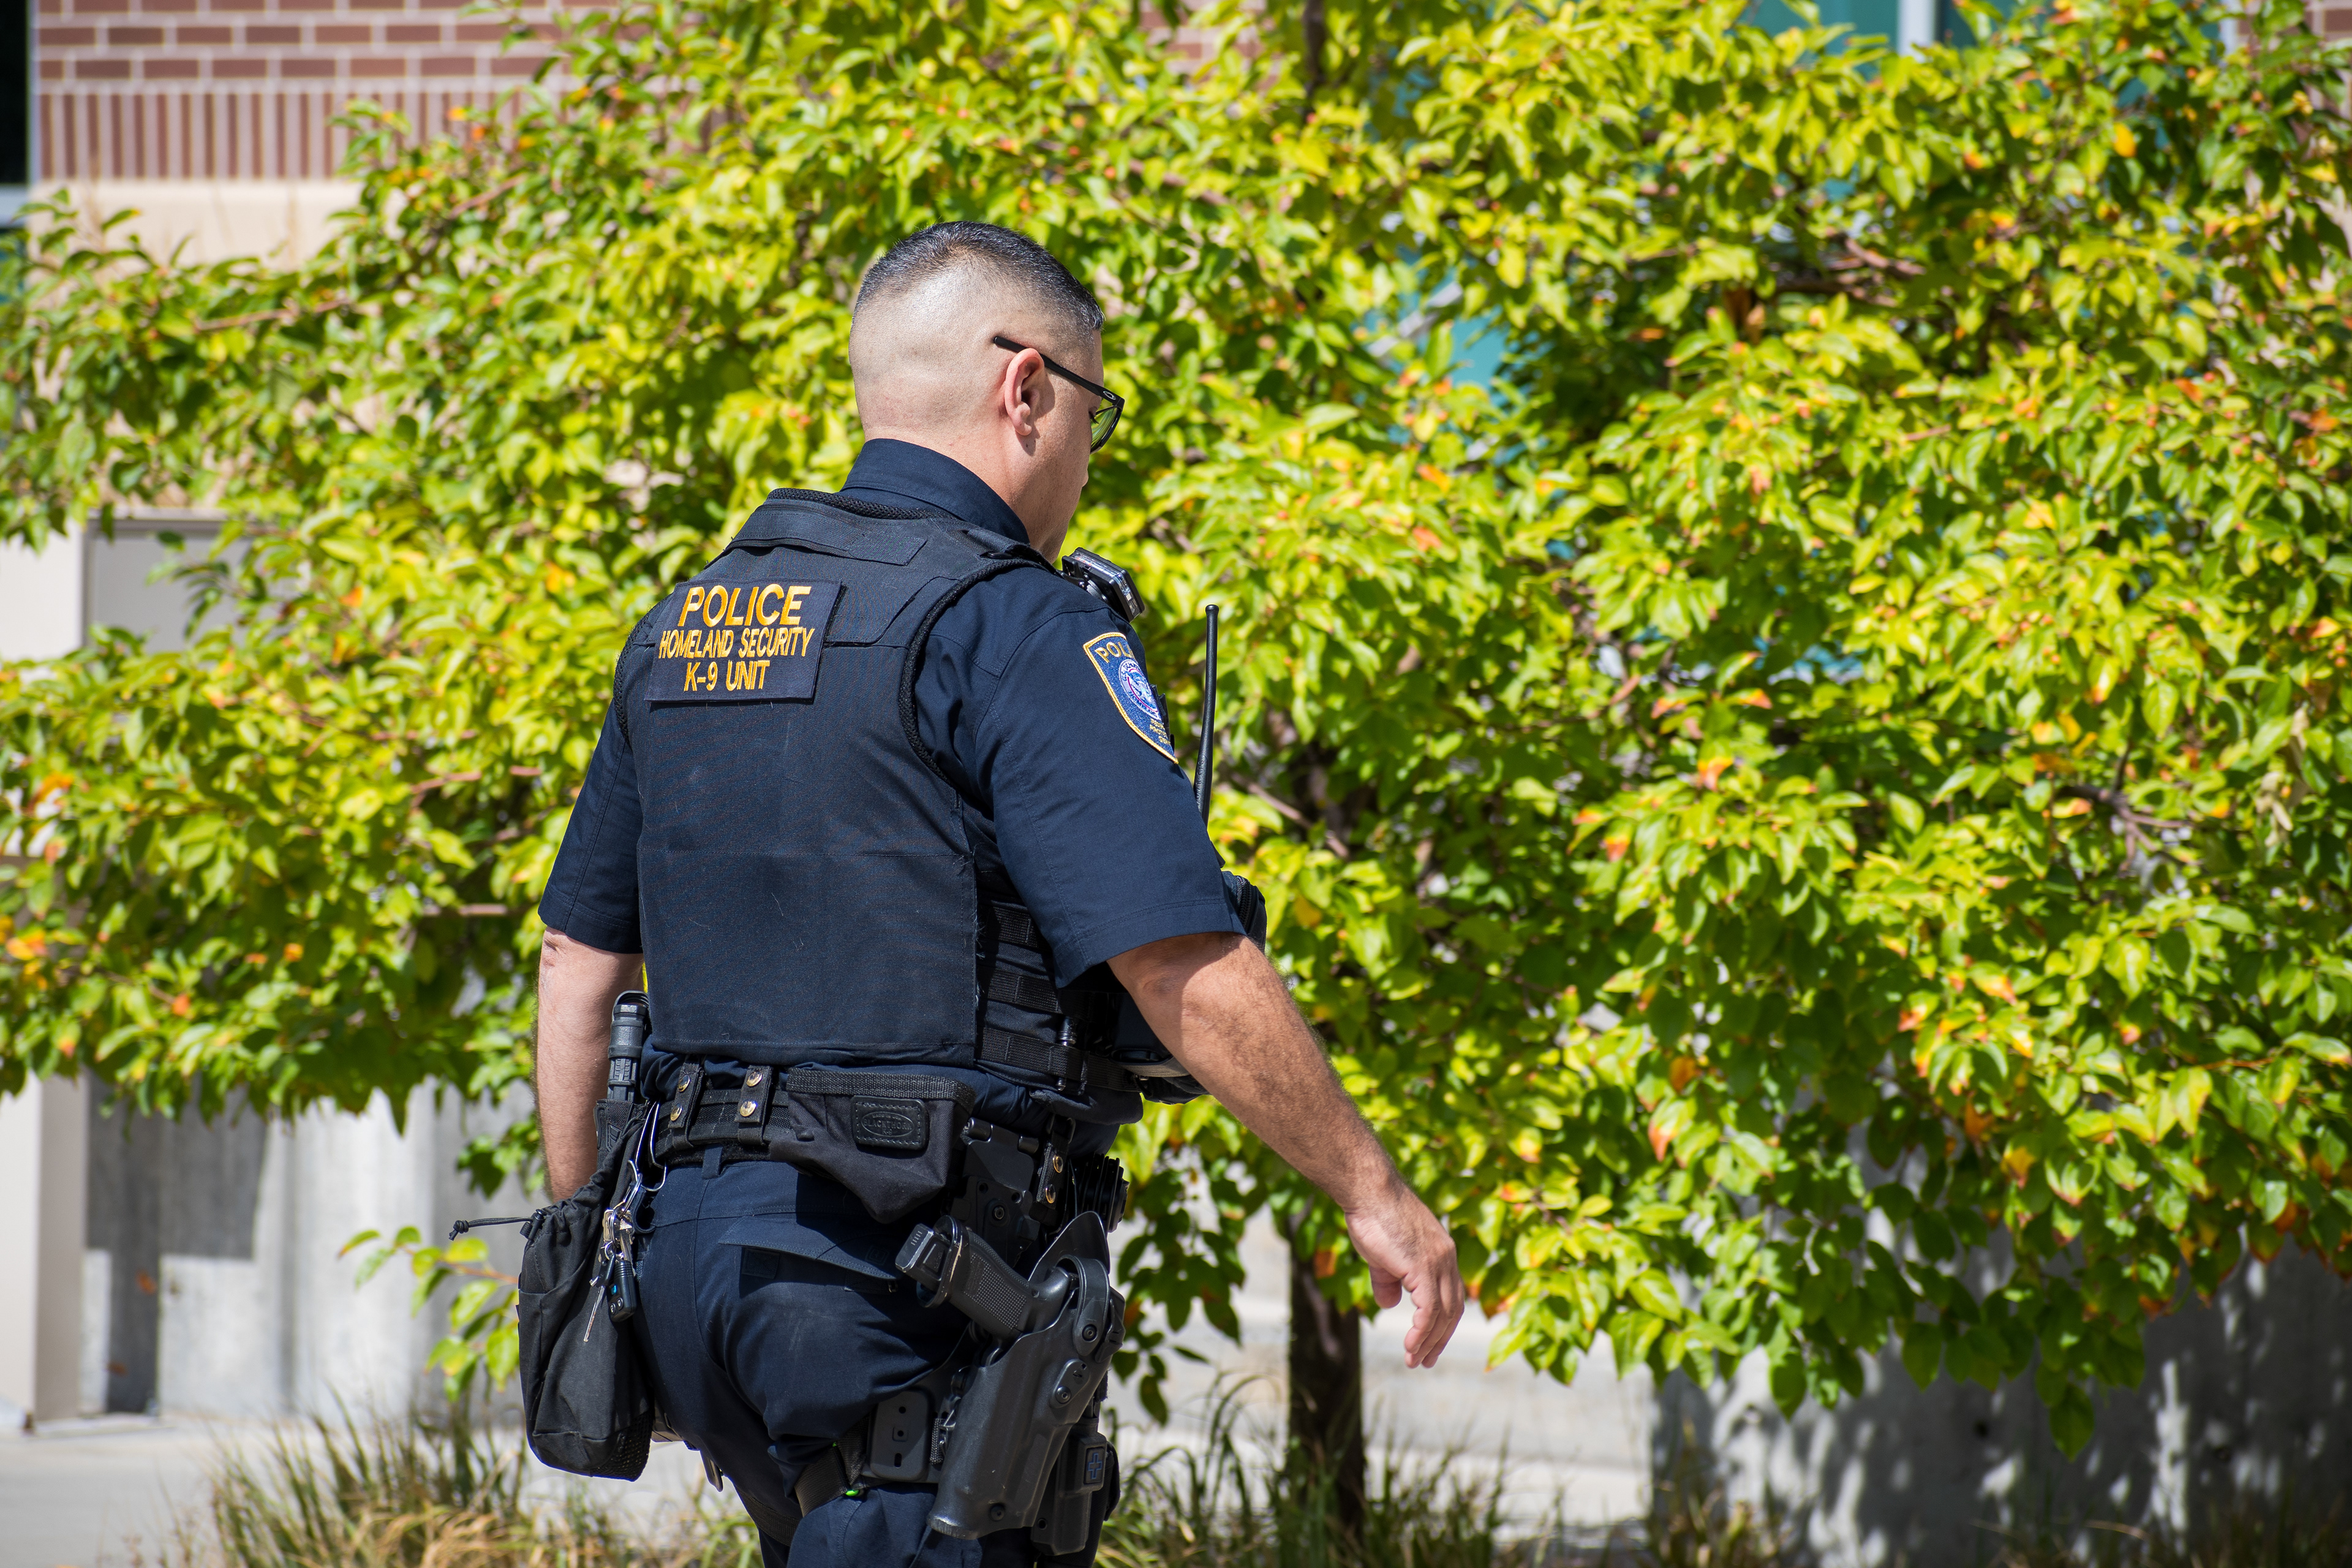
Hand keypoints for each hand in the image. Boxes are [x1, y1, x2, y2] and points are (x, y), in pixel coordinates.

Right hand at [1345, 1180, 1463, 1369]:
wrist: (1369, 1191)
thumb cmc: (1373, 1216)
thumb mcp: (1383, 1255)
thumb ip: (1389, 1281)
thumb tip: (1390, 1305)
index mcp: (1443, 1253)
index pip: (1452, 1296)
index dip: (1443, 1323)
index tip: (1430, 1343)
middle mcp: (1447, 1258)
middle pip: (1453, 1309)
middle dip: (1440, 1339)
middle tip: (1425, 1362)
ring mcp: (1438, 1262)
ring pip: (1442, 1314)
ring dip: (1428, 1342)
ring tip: (1413, 1361)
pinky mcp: (1424, 1267)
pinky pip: (1429, 1311)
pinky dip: (1421, 1333)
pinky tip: (1410, 1347)